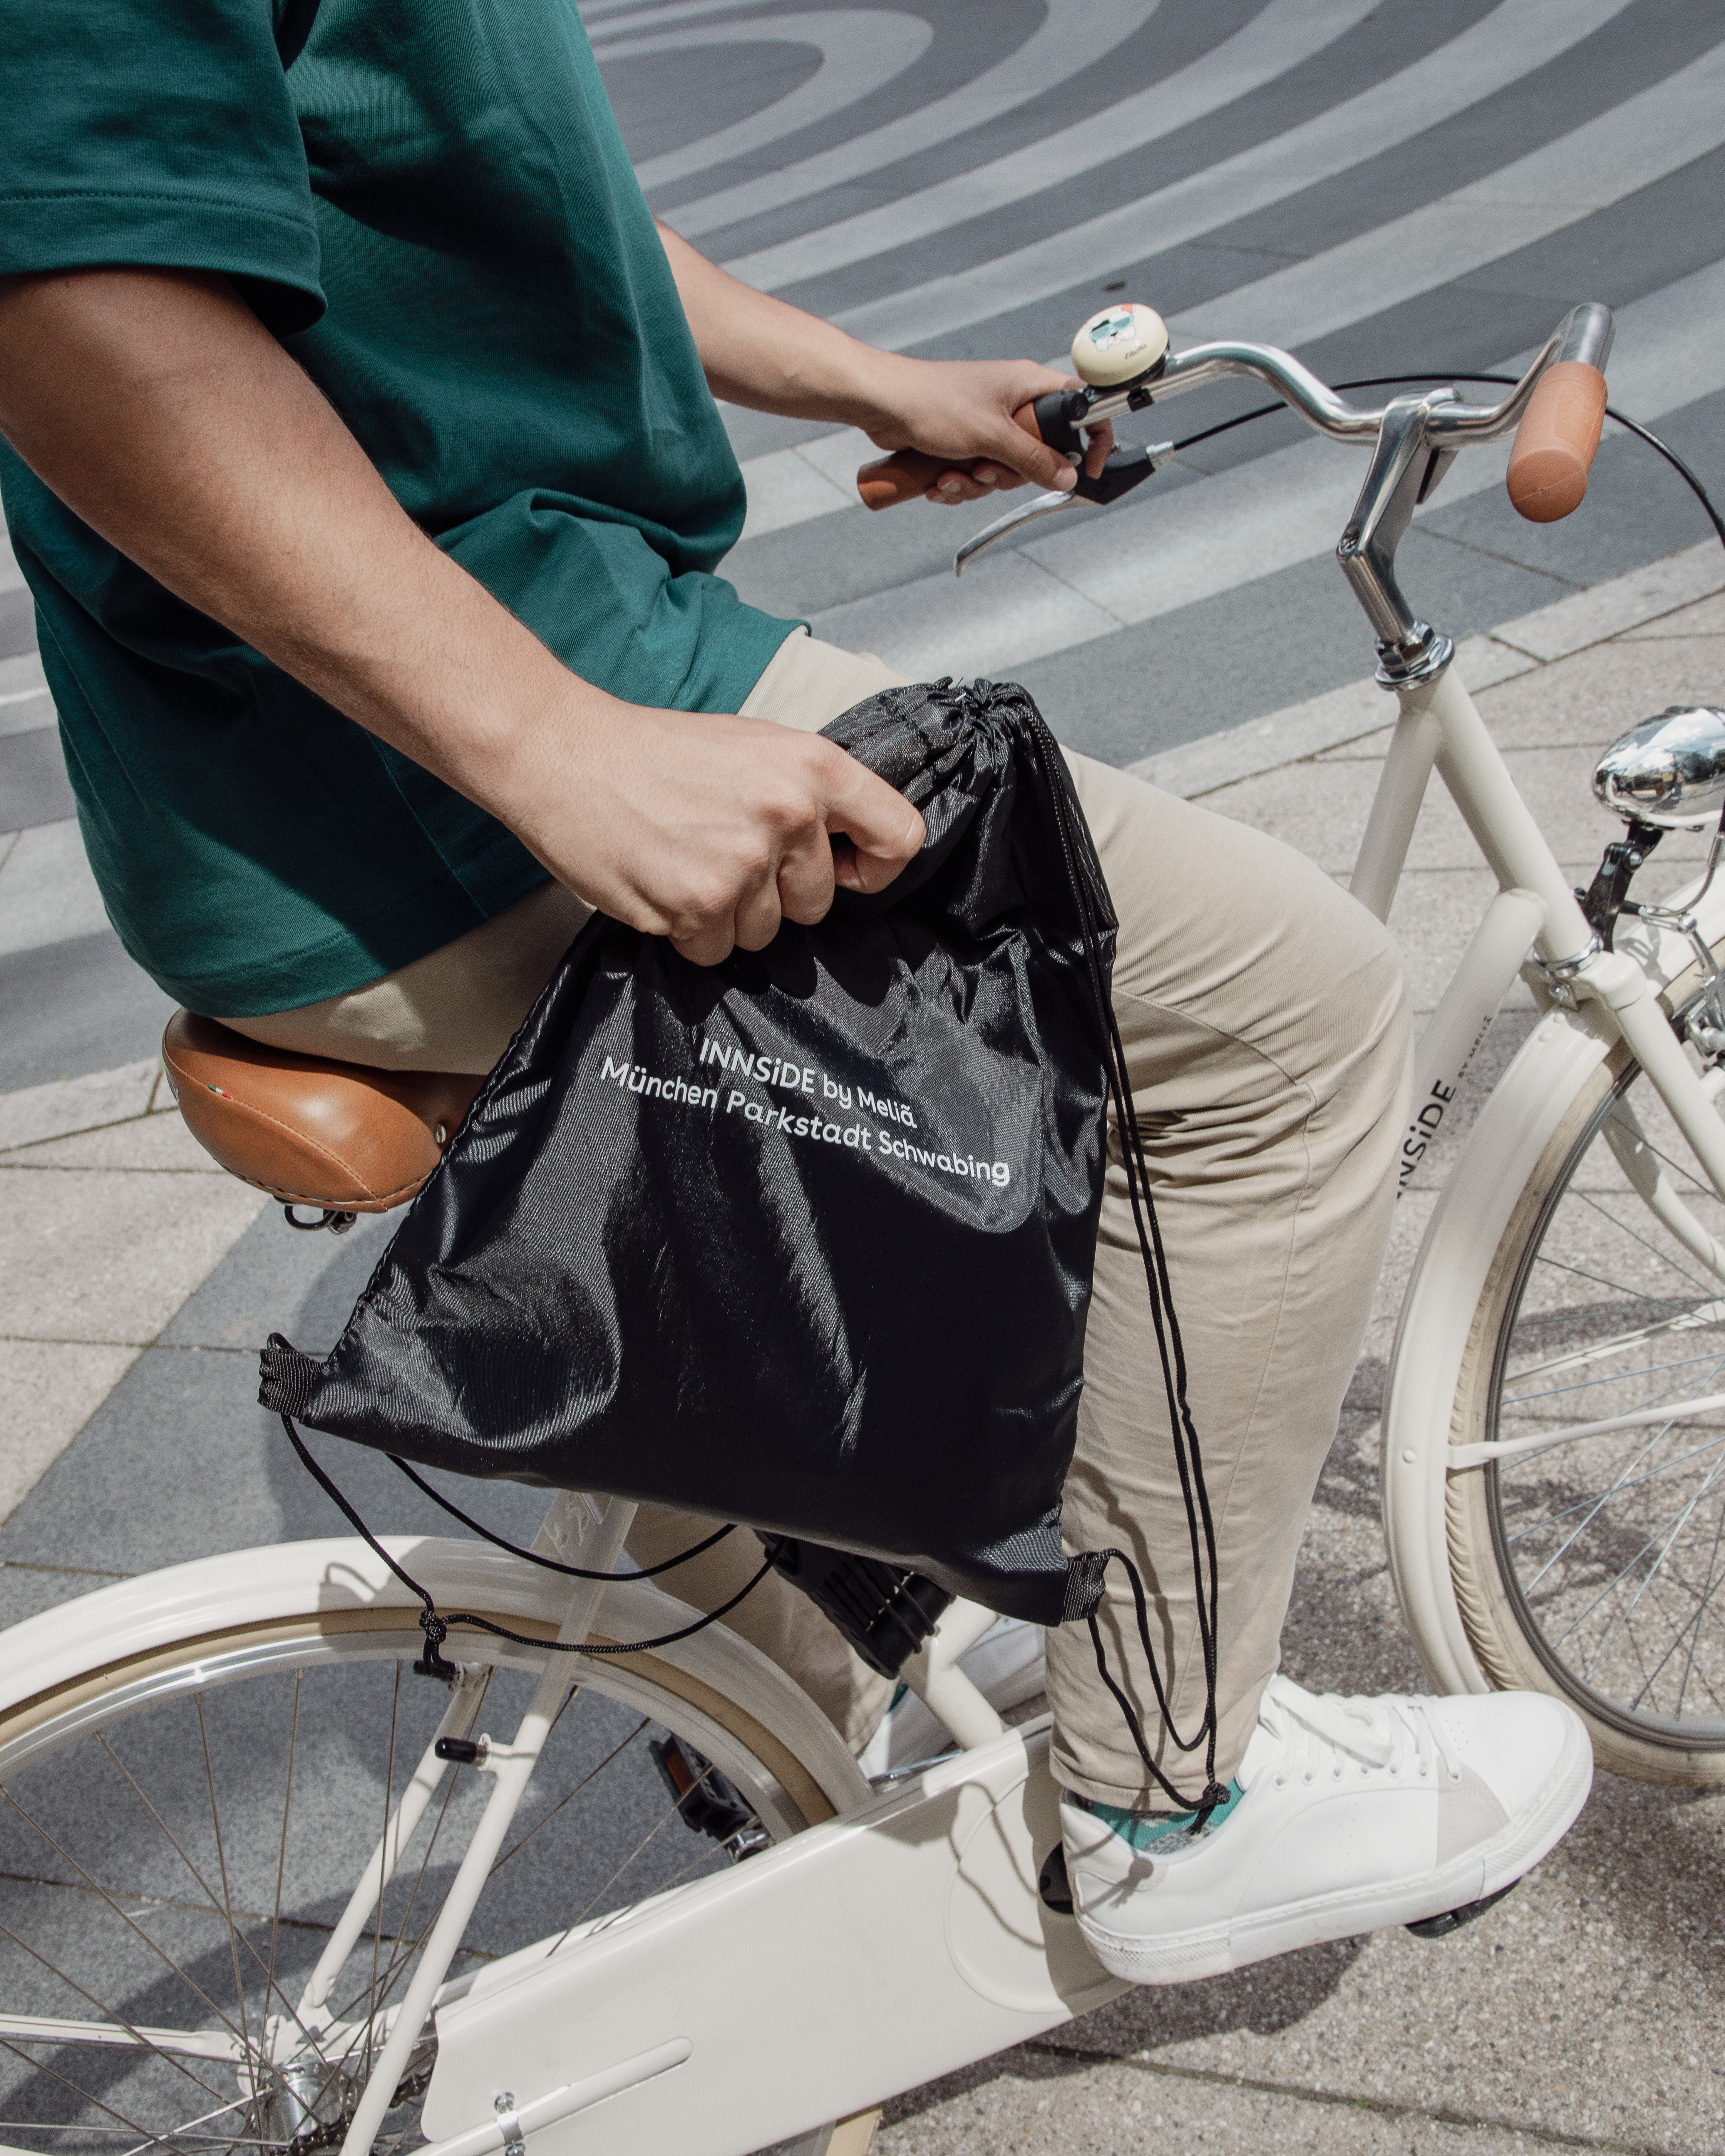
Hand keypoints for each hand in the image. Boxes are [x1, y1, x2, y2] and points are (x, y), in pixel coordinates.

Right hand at [507, 704, 926, 967]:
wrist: (561, 753)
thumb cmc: (654, 751)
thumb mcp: (753, 746)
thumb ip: (807, 793)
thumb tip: (846, 850)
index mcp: (813, 766)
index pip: (899, 836)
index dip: (874, 868)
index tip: (845, 873)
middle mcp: (789, 813)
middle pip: (818, 902)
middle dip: (775, 894)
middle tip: (722, 854)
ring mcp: (744, 863)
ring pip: (764, 931)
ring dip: (726, 914)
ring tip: (684, 861)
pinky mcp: (699, 904)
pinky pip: (714, 949)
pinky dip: (688, 931)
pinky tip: (661, 883)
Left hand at [858, 354, 1113, 504]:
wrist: (880, 404)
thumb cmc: (932, 401)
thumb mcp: (991, 435)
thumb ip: (1033, 458)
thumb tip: (1068, 477)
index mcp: (1028, 387)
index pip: (1079, 408)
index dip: (1091, 438)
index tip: (1089, 469)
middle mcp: (1011, 404)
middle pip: (1038, 455)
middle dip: (1009, 475)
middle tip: (987, 469)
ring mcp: (987, 424)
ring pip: (1003, 471)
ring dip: (976, 484)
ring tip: (950, 475)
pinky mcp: (963, 442)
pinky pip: (975, 475)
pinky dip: (957, 484)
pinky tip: (936, 481)